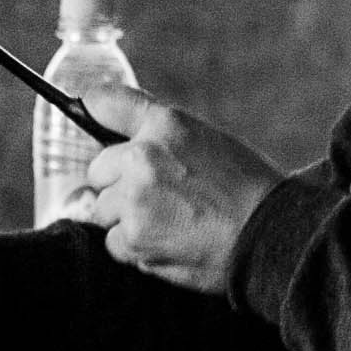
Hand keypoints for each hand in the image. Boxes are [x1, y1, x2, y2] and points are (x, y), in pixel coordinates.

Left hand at [72, 96, 283, 295]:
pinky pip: (113, 243)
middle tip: (156, 198)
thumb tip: (120, 143)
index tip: (79, 110)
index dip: (86, 108)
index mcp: (166, 124)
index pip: (104, 101)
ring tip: (169, 222)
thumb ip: (162, 138)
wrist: (271, 236)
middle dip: (116, 185)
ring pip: (102, 210)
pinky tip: (169, 242)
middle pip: (97, 170)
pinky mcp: (133, 236)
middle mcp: (143, 156)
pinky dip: (134, 249)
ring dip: (126, 220)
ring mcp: (134, 198)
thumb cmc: (247, 191)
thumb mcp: (208, 142)